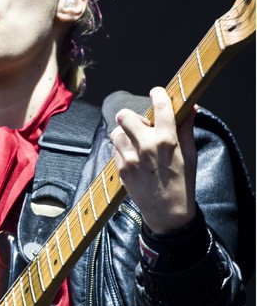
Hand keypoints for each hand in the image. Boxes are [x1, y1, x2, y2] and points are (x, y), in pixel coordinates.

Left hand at [110, 87, 197, 233]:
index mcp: (167, 141)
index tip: (156, 92)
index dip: (158, 94)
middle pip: (125, 116)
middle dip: (131, 117)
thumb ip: (186, 128)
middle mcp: (146, 147)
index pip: (160, 107)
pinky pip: (115, 149)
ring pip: (116, 132)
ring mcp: (130, 158)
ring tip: (136, 143)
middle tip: (140, 125)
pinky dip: (122, 149)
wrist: (168, 212)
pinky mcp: (121, 168)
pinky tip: (133, 157)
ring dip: (125, 134)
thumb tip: (190, 107)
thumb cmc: (182, 181)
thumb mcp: (190, 154)